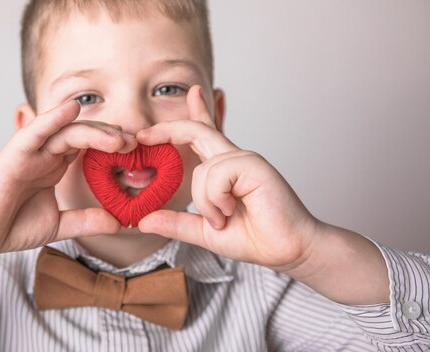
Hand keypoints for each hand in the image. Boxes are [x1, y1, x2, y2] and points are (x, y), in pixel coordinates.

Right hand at [0, 100, 135, 284]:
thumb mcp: (57, 226)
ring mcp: (29, 153)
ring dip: (93, 131)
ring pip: (65, 132)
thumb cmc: (8, 227)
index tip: (137, 153)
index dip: (111, 147)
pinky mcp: (12, 156)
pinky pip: (34, 132)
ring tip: (119, 138)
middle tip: (134, 143)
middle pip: (82, 136)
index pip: (88, 148)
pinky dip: (52, 119)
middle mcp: (44, 155)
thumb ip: (85, 221)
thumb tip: (118, 222)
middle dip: (109, 137)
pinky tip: (71, 109)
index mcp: (55, 167)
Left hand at [136, 85, 318, 271]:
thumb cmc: (254, 238)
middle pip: (196, 131)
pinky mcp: (254, 165)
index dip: (182, 122)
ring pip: (202, 170)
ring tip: (223, 219)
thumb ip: (176, 223)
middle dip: (167, 129)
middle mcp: (233, 159)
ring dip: (205, 201)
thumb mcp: (204, 232)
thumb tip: (143, 221)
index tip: (156, 121)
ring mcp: (244, 159)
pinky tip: (232, 210)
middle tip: (142, 135)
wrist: (288, 249)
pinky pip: (217, 175)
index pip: (202, 135)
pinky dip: (216, 199)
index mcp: (223, 169)